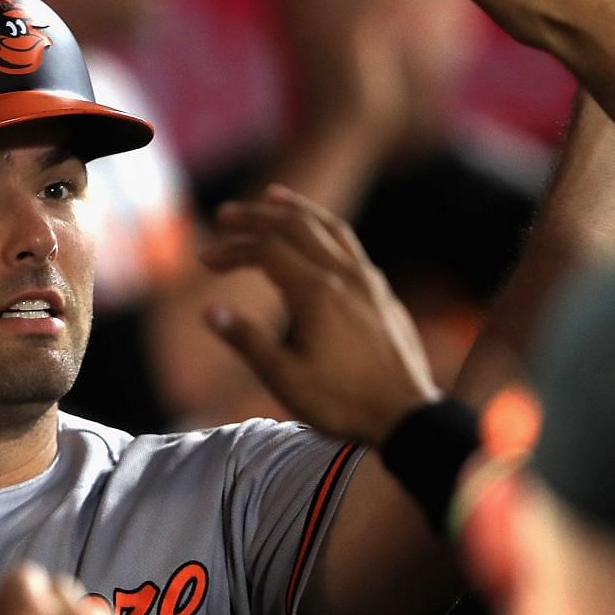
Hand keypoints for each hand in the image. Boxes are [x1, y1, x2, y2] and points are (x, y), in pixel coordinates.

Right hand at [201, 185, 439, 442]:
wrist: (408, 417)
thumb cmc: (343, 403)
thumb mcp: (284, 379)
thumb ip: (246, 340)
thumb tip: (209, 311)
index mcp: (315, 293)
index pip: (266, 251)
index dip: (232, 250)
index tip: (206, 263)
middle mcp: (344, 276)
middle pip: (295, 226)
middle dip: (256, 216)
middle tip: (226, 215)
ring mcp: (368, 281)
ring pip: (328, 227)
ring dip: (296, 209)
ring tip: (273, 197)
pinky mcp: (383, 292)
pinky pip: (350, 244)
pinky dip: (325, 227)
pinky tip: (317, 234)